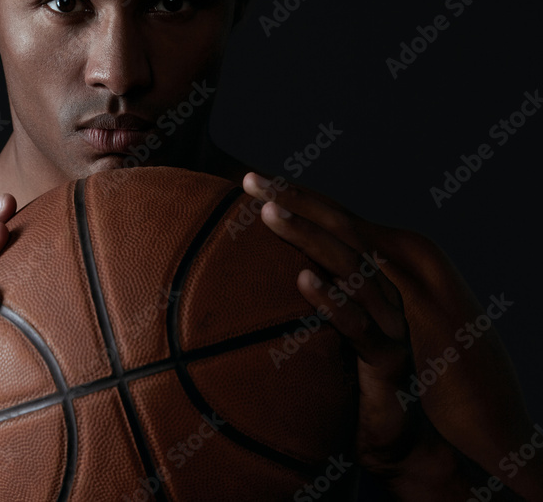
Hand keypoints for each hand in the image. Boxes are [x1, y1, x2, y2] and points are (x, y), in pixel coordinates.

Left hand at [240, 173, 453, 490]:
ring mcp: (387, 321)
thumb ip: (283, 298)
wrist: (386, 434)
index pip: (326, 227)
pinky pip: (358, 325)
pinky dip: (332, 300)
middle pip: (337, 235)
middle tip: (253, 183)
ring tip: (271, 214)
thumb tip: (227, 271)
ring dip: (308, 238)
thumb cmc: (339, 376)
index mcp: (360, 278)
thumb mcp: (306, 329)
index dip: (292, 198)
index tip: (248, 178)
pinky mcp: (387, 358)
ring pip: (348, 268)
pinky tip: (304, 279)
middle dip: (295, 204)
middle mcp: (378, 291)